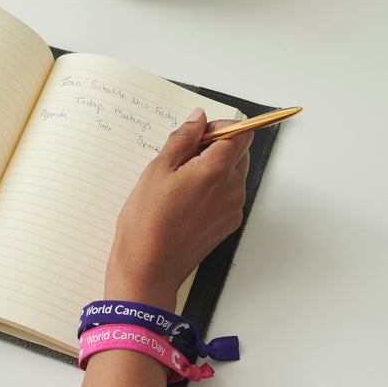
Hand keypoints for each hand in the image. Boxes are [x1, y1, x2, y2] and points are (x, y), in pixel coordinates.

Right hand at [104, 107, 251, 308]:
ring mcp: (233, 209)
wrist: (148, 267)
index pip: (240, 132)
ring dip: (213, 170)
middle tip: (182, 159)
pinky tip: (185, 203)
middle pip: (239, 152)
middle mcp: (232, 189)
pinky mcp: (228, 225)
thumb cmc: (147, 222)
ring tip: (179, 185)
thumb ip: (183, 139)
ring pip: (233, 174)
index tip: (197, 134)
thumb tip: (198, 119)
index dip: (219, 126)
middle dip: (216, 147)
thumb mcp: (157, 170)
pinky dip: (212, 192)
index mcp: (216, 170)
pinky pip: (227, 197)